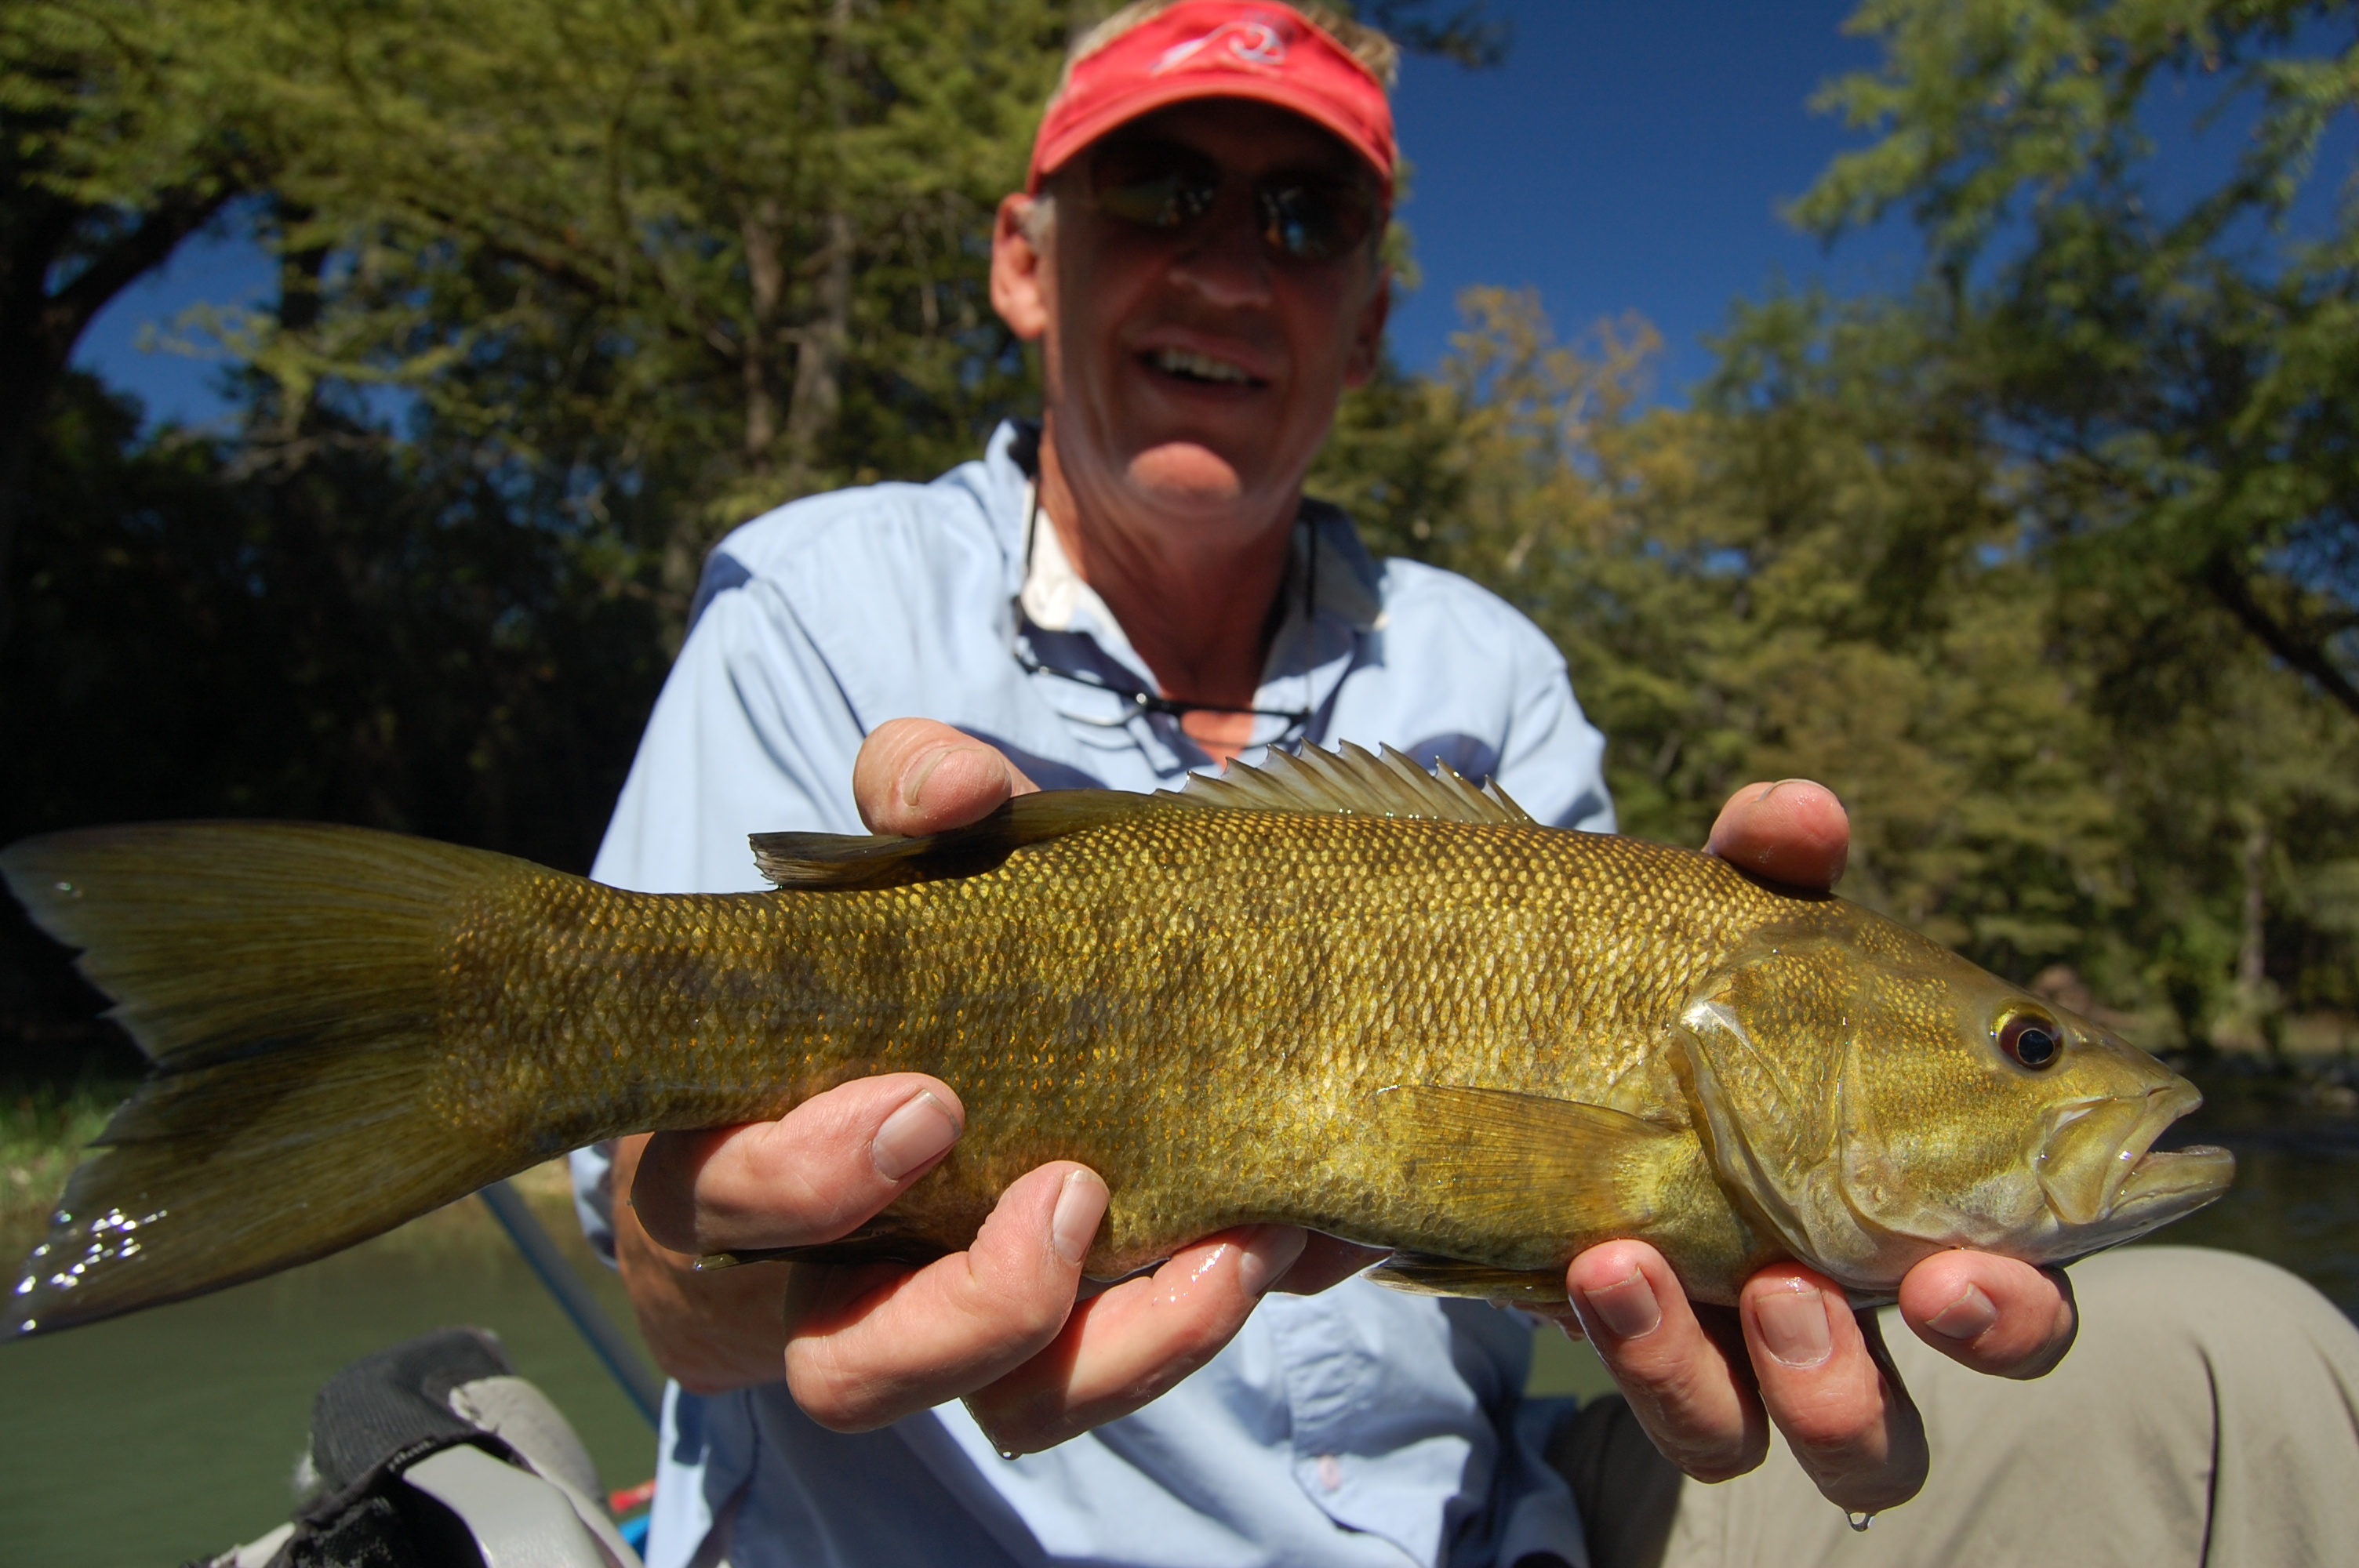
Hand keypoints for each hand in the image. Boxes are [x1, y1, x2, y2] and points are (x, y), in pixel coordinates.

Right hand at [615, 719, 1348, 1451]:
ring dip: (1109, 1349)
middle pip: (841, 1366)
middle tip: (1074, 1192)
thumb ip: (914, 792)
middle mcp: (826, 1280)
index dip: (805, 1177)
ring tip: (1224, 1247)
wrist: (1029, 1008)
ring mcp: (951, 1332)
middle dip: (958, 1306)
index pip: (717, 1201)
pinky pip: (1101, 1394)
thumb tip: (952, 789)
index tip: (927, 1103)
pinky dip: (1184, 1332)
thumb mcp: (919, 853)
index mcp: (747, 1147)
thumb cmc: (920, 946)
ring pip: (990, 1413)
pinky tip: (1268, 1243)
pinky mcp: (1059, 1355)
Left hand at [1553, 780, 2078, 1513]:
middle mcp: (1846, 1279)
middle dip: (1955, 1355)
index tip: (1966, 1268)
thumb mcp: (1702, 915)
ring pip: (1836, 1441)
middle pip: (1978, 1362)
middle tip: (1923, 1288)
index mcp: (1907, 1183)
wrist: (1480, 1030)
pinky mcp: (1643, 1346)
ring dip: (1806, 1380)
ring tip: (1745, 1277)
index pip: (2018, 1270)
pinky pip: (1688, 1409)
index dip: (2020, 1301)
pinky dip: (1657, 1352)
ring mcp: (1742, 1332)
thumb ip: (1764, 865)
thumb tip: (1804, 811)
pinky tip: (1604, 1267)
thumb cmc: (1647, 975)